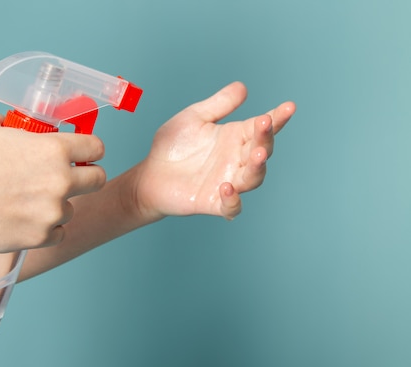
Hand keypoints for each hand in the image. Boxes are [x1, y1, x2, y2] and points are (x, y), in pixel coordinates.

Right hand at [0, 109, 105, 251]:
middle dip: (86, 177)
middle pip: (98, 180)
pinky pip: (57, 232)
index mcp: (53, 149)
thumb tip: (8, 124)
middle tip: (69, 179)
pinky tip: (26, 219)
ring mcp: (52, 211)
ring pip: (71, 208)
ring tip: (30, 202)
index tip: (84, 154)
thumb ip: (5, 120)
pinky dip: (46, 228)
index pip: (96, 147)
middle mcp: (60, 180)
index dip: (91, 149)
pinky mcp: (41, 236)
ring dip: (57, 205)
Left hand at [133, 81, 295, 220]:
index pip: (262, 128)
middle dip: (266, 139)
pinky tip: (226, 187)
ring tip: (256, 154)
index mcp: (235, 138)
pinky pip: (231, 207)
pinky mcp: (213, 202)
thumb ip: (218, 105)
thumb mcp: (193, 119)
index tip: (289, 106)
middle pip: (261, 151)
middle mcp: (236, 160)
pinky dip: (232, 200)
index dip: (278, 118)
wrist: (149, 175)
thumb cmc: (172, 147)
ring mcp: (228, 182)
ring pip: (253, 178)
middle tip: (264, 125)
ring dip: (257, 167)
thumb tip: (243, 87)